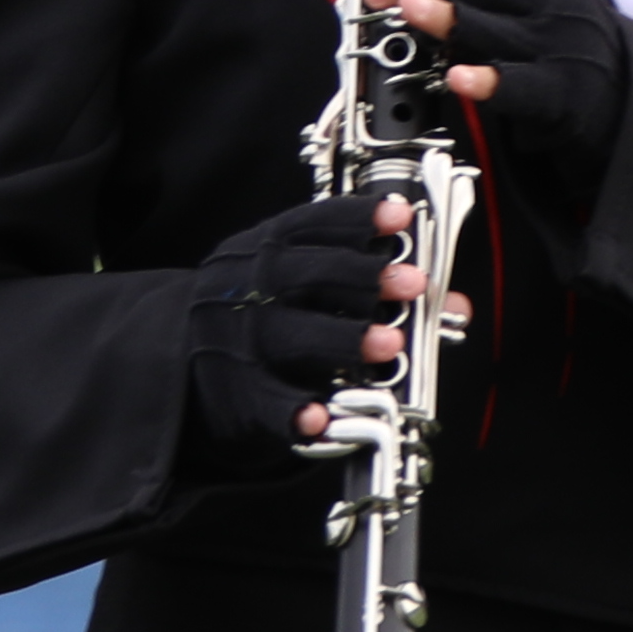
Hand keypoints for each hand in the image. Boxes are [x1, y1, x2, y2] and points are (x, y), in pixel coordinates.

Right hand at [180, 191, 445, 473]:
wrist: (178, 363)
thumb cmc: (263, 315)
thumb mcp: (304, 287)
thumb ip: (373, 287)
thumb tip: (454, 303)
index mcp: (263, 249)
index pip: (309, 224)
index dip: (355, 218)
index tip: (399, 215)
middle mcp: (244, 288)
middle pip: (300, 274)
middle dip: (360, 275)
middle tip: (413, 283)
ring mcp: (237, 343)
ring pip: (288, 336)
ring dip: (342, 339)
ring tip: (391, 345)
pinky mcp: (237, 397)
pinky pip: (266, 403)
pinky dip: (294, 410)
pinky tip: (321, 417)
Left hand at [383, 0, 632, 210]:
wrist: (630, 100)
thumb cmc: (570, 49)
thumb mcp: (543, 3)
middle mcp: (554, 3)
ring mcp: (558, 47)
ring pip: (489, 27)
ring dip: (444, 17)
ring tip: (408, 9)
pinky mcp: (560, 94)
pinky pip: (516, 86)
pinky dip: (486, 81)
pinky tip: (459, 79)